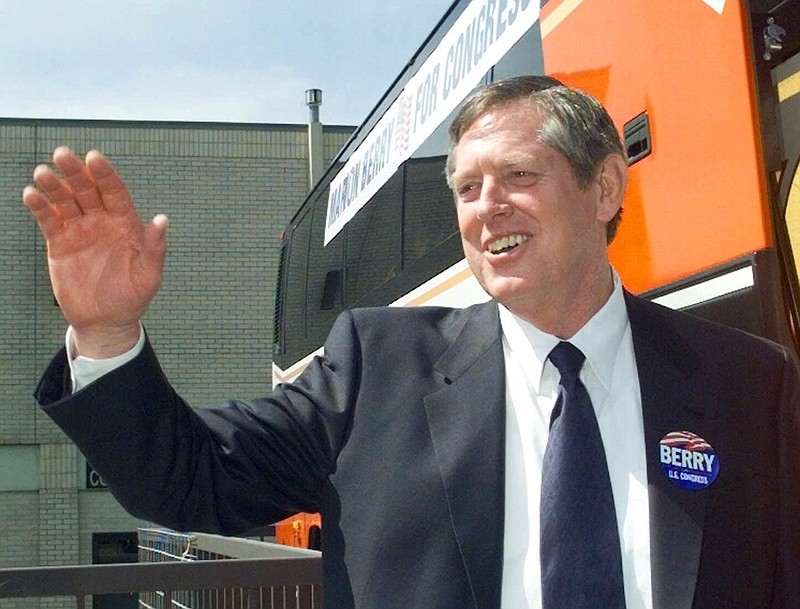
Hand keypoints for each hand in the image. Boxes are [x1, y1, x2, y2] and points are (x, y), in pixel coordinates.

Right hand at [23, 147, 168, 357]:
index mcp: (126, 223)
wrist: (106, 321)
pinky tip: (31, 194)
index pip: (115, 192)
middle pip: (88, 189)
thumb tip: (162, 219)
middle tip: (62, 154)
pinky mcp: (59, 243)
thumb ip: (155, 248)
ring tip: (43, 173)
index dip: (105, 174)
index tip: (95, 157)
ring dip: (54, 185)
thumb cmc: (133, 297)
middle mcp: (102, 221)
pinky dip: (40, 207)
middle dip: (76, 172)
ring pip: (66, 200)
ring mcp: (80, 230)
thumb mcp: (149, 275)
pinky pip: (49, 220)